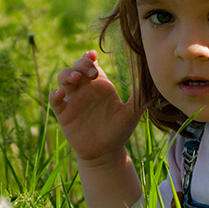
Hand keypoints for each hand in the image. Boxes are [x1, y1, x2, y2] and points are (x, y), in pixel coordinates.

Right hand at [48, 50, 142, 165]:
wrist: (106, 153)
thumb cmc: (119, 131)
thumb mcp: (131, 113)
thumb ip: (139, 97)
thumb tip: (153, 82)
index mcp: (101, 85)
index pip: (92, 64)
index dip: (89, 57)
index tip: (93, 54)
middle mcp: (85, 89)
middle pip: (76, 66)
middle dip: (81, 64)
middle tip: (91, 72)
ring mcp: (74, 100)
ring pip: (63, 78)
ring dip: (67, 74)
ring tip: (76, 79)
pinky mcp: (64, 113)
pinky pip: (55, 100)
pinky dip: (55, 95)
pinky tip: (61, 94)